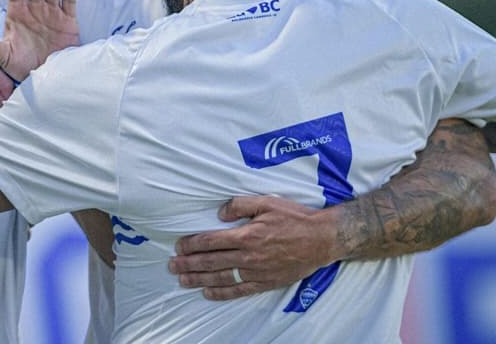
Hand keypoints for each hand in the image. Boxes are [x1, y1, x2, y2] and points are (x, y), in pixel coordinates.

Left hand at [168, 196, 334, 299]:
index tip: (179, 246)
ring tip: (183, 280)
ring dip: (200, 279)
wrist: (322, 239)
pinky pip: (241, 290)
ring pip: (222, 278)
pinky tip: (208, 293)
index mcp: (247, 235)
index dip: (192, 244)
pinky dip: (223, 293)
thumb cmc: (295, 218)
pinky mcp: (267, 282)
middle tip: (172, 266)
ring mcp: (258, 271)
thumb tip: (219, 213)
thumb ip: (240, 204)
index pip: (212, 241)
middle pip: (212, 261)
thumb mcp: (267, 202)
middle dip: (189, 264)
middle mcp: (250, 256)